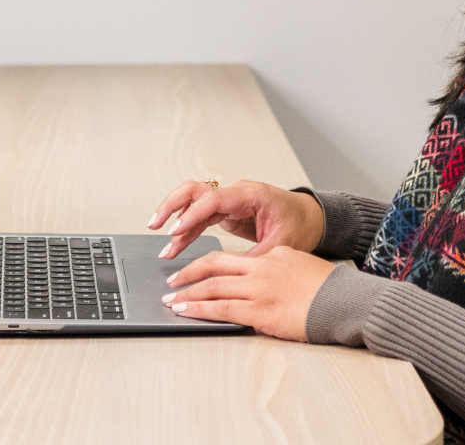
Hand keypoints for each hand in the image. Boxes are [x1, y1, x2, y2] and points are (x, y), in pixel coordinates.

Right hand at [147, 180, 324, 259]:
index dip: (193, 214)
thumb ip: (255, 257)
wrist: (310, 217)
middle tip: (155, 224)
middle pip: (196, 190)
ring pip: (194, 203)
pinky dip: (187, 230)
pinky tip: (175, 245)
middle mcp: (236, 193)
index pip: (213, 199)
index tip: (176, 230)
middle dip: (172, 205)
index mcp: (250, 194)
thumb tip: (233, 275)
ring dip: (176, 221)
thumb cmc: (299, 224)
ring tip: (163, 245)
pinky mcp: (227, 213)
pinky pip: (201, 217)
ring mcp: (230, 202)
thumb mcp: (281, 243)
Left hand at [163, 246, 337, 340]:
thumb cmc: (329, 290)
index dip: (209, 263)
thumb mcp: (301, 269)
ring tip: (171, 299)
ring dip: (187, 293)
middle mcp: (262, 266)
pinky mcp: (259, 309)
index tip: (197, 270)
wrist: (343, 300)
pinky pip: (220, 308)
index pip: (233, 257)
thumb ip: (279, 272)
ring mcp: (259, 287)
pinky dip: (198, 309)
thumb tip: (264, 284)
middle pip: (215, 264)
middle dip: (190, 272)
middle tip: (172, 280)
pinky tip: (185, 311)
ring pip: (212, 286)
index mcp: (273, 254)